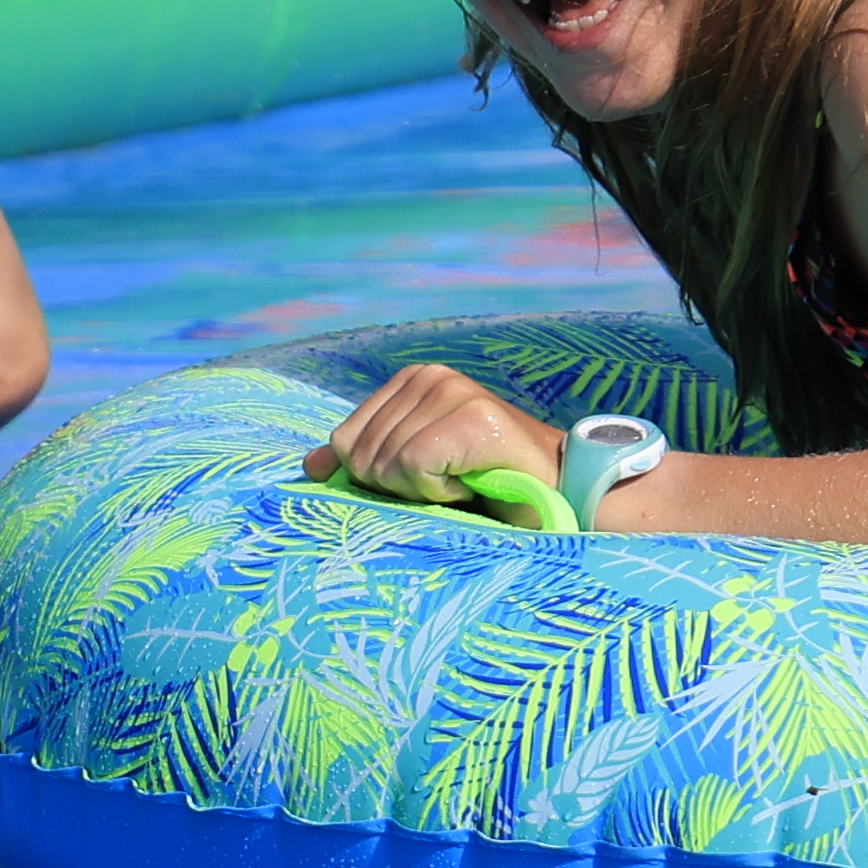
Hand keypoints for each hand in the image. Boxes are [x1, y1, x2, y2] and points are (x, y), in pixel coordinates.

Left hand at [310, 359, 561, 512]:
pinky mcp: (469, 415)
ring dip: (423, 491)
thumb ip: (364, 460)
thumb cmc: (486, 481)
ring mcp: (450, 391)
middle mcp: (428, 376)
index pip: (344, 441)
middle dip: (400, 486)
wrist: (558, 488)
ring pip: (385, 465)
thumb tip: (309, 468)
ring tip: (463, 479)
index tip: (428, 476)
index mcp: (408, 381)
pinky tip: (470, 482)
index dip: (377, 477)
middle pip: (360, 456)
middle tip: (449, 481)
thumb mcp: (415, 467)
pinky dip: (439, 492)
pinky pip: (413, 468)